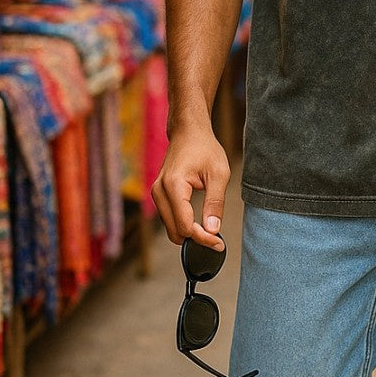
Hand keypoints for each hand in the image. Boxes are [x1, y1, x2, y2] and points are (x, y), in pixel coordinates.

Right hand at [151, 126, 230, 249]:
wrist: (188, 132)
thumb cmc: (205, 148)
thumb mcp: (219, 174)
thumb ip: (215, 203)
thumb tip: (213, 230)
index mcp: (174, 185)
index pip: (185, 225)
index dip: (202, 238)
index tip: (219, 244)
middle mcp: (159, 191)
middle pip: (175, 231)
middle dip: (196, 239)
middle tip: (218, 240)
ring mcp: (156, 193)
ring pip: (170, 228)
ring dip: (189, 233)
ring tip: (211, 231)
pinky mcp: (158, 195)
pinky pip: (169, 219)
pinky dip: (183, 225)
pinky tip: (199, 223)